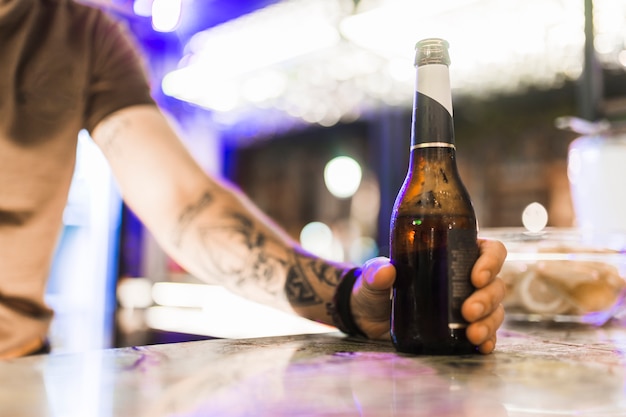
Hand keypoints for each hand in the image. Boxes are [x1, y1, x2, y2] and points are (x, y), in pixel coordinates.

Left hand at [350, 238, 506, 353]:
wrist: (368, 317)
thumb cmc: (377, 288)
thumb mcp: (373, 278)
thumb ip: (376, 273)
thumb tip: (386, 271)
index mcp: (453, 255)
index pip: (489, 250)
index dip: (490, 261)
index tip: (476, 277)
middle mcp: (465, 279)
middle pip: (495, 284)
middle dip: (486, 298)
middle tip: (467, 312)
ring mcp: (465, 304)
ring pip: (494, 309)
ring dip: (489, 322)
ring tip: (472, 334)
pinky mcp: (461, 329)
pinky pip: (487, 333)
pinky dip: (488, 340)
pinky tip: (482, 346)